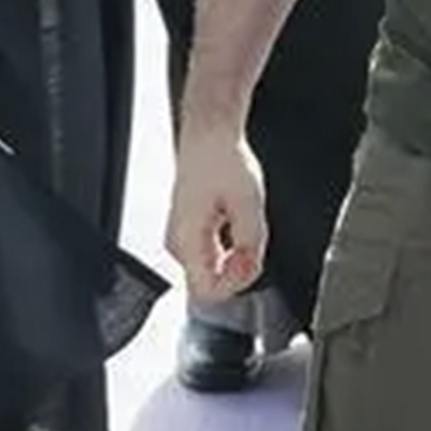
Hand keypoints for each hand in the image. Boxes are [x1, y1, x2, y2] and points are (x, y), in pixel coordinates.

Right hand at [167, 123, 268, 306]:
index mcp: (186, 238)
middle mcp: (178, 245)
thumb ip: (251, 242)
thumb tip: (250, 269)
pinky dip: (230, 251)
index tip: (250, 259)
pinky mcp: (189, 235)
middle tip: (252, 238)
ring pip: (212, 272)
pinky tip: (236, 226)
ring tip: (243, 226)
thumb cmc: (222, 161)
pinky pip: (212, 259)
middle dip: (237, 270)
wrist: (209, 138)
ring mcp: (182, 241)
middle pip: (210, 284)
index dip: (235, 283)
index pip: (206, 291)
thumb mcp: (249, 202)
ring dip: (235, 259)